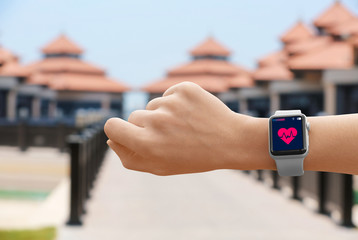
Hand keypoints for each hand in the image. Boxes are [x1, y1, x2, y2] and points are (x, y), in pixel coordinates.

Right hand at [104, 82, 254, 174]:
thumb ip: (130, 157)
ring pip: (153, 105)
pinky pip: (169, 94)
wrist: (231, 142)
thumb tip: (112, 139)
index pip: (111, 126)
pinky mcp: (185, 89)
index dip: (116, 129)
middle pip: (134, 116)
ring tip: (185, 127)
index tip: (125, 131)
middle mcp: (157, 121)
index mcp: (148, 144)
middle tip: (170, 137)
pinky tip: (192, 114)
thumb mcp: (160, 167)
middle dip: (146, 126)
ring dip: (164, 114)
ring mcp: (172, 103)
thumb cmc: (193, 158)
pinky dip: (177, 103)